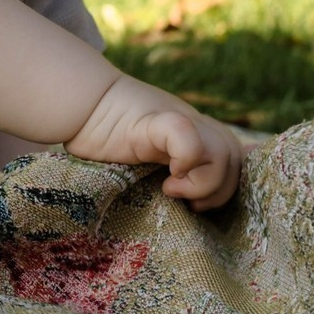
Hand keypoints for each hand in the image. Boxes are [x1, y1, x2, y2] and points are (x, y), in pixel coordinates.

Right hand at [64, 76, 243, 211]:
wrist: (78, 104)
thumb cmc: (104, 138)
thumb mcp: (145, 160)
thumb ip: (169, 171)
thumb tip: (186, 209)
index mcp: (194, 134)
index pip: (235, 158)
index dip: (226, 185)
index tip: (198, 206)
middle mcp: (192, 124)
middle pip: (235, 156)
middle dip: (219, 190)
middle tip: (188, 203)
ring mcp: (176, 119)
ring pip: (224, 149)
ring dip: (205, 182)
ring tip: (173, 188)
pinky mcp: (154, 121)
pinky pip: (187, 136)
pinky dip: (186, 158)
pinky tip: (168, 176)